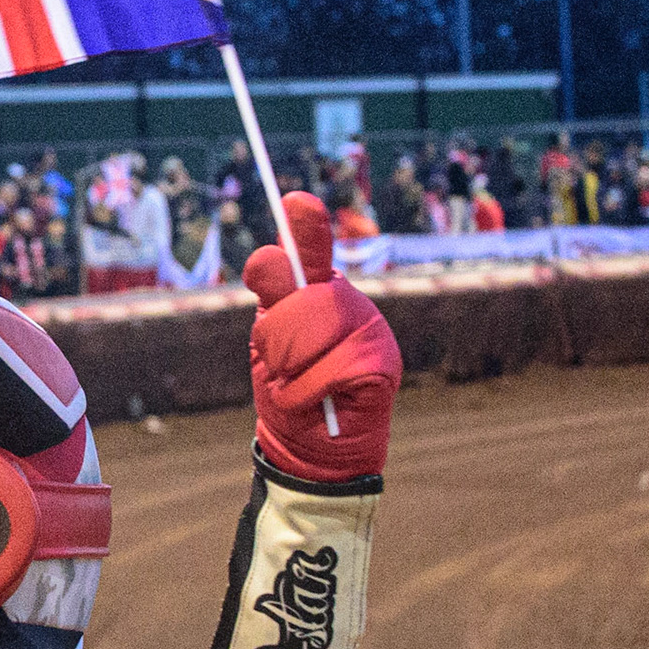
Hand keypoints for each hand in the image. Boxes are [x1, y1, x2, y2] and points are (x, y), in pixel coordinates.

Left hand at [241, 191, 400, 482]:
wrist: (311, 447)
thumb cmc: (291, 388)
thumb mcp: (271, 340)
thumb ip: (274, 298)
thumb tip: (266, 254)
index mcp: (321, 291)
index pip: (309, 250)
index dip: (305, 228)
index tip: (294, 201)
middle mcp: (351, 303)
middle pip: (299, 300)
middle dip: (277, 340)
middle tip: (282, 365)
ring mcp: (372, 331)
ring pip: (307, 335)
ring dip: (288, 369)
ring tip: (299, 383)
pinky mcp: (382, 365)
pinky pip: (325, 369)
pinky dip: (306, 391)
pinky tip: (316, 399)